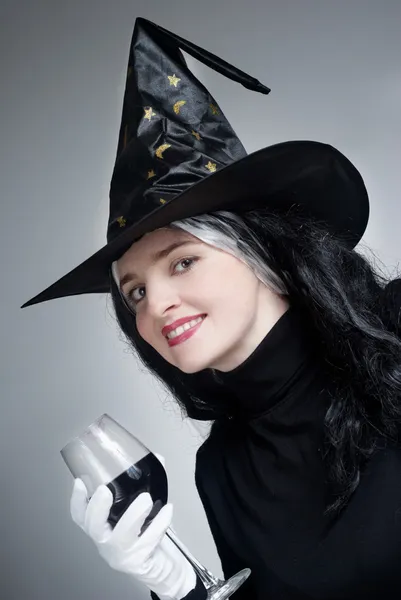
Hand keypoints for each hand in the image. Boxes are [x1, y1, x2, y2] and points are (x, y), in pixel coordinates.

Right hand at [69, 453, 196, 599]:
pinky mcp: (138, 562)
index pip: (80, 516)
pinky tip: (167, 509)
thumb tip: (157, 457)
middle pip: (94, 527)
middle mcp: (106, 541)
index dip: (77, 499)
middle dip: (97, 508)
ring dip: (133, 515)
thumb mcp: (138, 510)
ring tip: (146, 498)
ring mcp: (121, 553)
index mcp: (101, 527)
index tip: (79, 482)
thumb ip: (145, 483)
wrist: (157, 567)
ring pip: (122, 536)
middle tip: (105, 490)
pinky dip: (159, 524)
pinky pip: (148, 542)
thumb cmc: (144, 534)